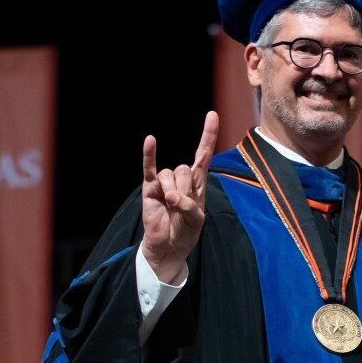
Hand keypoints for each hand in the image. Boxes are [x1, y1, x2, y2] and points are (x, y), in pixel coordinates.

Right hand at [140, 110, 218, 283]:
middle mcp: (182, 179)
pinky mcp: (150, 188)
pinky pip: (150, 168)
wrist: (167, 247)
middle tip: (181, 207)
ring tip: (169, 206)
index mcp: (197, 184)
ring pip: (169, 174)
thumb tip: (171, 195)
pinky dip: (149, 155)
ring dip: (170, 191)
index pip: (203, 155)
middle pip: (184, 169)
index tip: (212, 115)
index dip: (207, 135)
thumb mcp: (195, 220)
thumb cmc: (185, 233)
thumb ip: (188, 206)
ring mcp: (165, 182)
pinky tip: (150, 141)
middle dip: (184, 189)